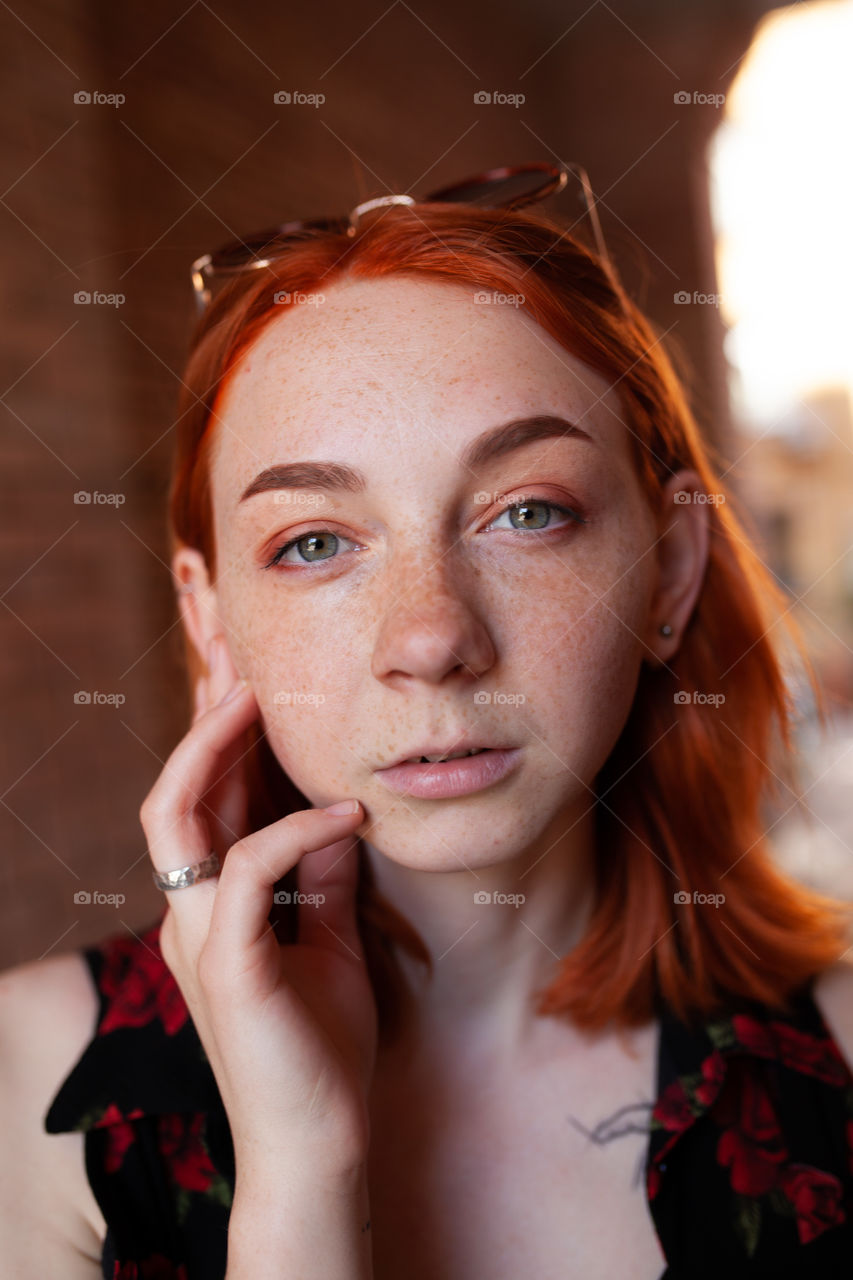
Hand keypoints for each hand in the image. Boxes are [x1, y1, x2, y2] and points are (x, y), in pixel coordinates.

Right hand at [139, 636, 377, 1177]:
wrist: (320, 1145)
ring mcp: (199, 938)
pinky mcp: (227, 968)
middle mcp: (190, 913)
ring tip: (263, 700)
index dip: (222, 739)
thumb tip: (339, 807)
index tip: (257, 683)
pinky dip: (292, 831)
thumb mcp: (329, 937)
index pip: (205, 803)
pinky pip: (242, 873)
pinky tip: (348, 812)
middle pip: (176, 792)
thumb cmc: (322, 1046)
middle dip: (206, 721)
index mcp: (212, 906)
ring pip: (178, 817)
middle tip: (243, 660)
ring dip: (218, 750)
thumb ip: (322, 874)